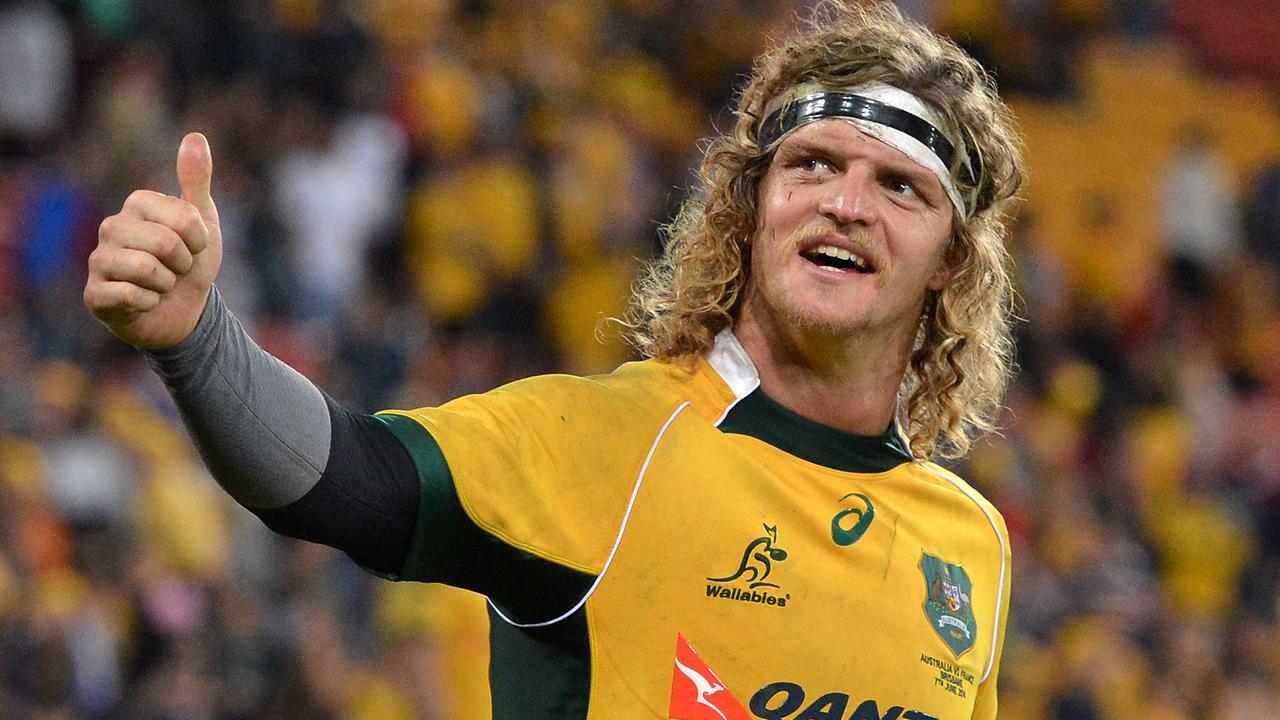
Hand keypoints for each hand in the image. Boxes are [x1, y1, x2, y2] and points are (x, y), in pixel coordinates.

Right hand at [84, 132, 223, 349]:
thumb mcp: (203, 221)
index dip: (198, 240)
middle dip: (183, 264)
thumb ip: (196, 180)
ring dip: (166, 285)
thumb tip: (195, 136)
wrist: (186, 312)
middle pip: (164, 243)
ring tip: (161, 285)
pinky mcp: (94, 295)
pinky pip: (129, 296)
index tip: (194, 247)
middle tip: (176, 269)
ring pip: (145, 269)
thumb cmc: (191, 264)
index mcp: (136, 204)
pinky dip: (149, 304)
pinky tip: (145, 303)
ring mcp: (98, 261)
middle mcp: (111, 227)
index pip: (182, 218)